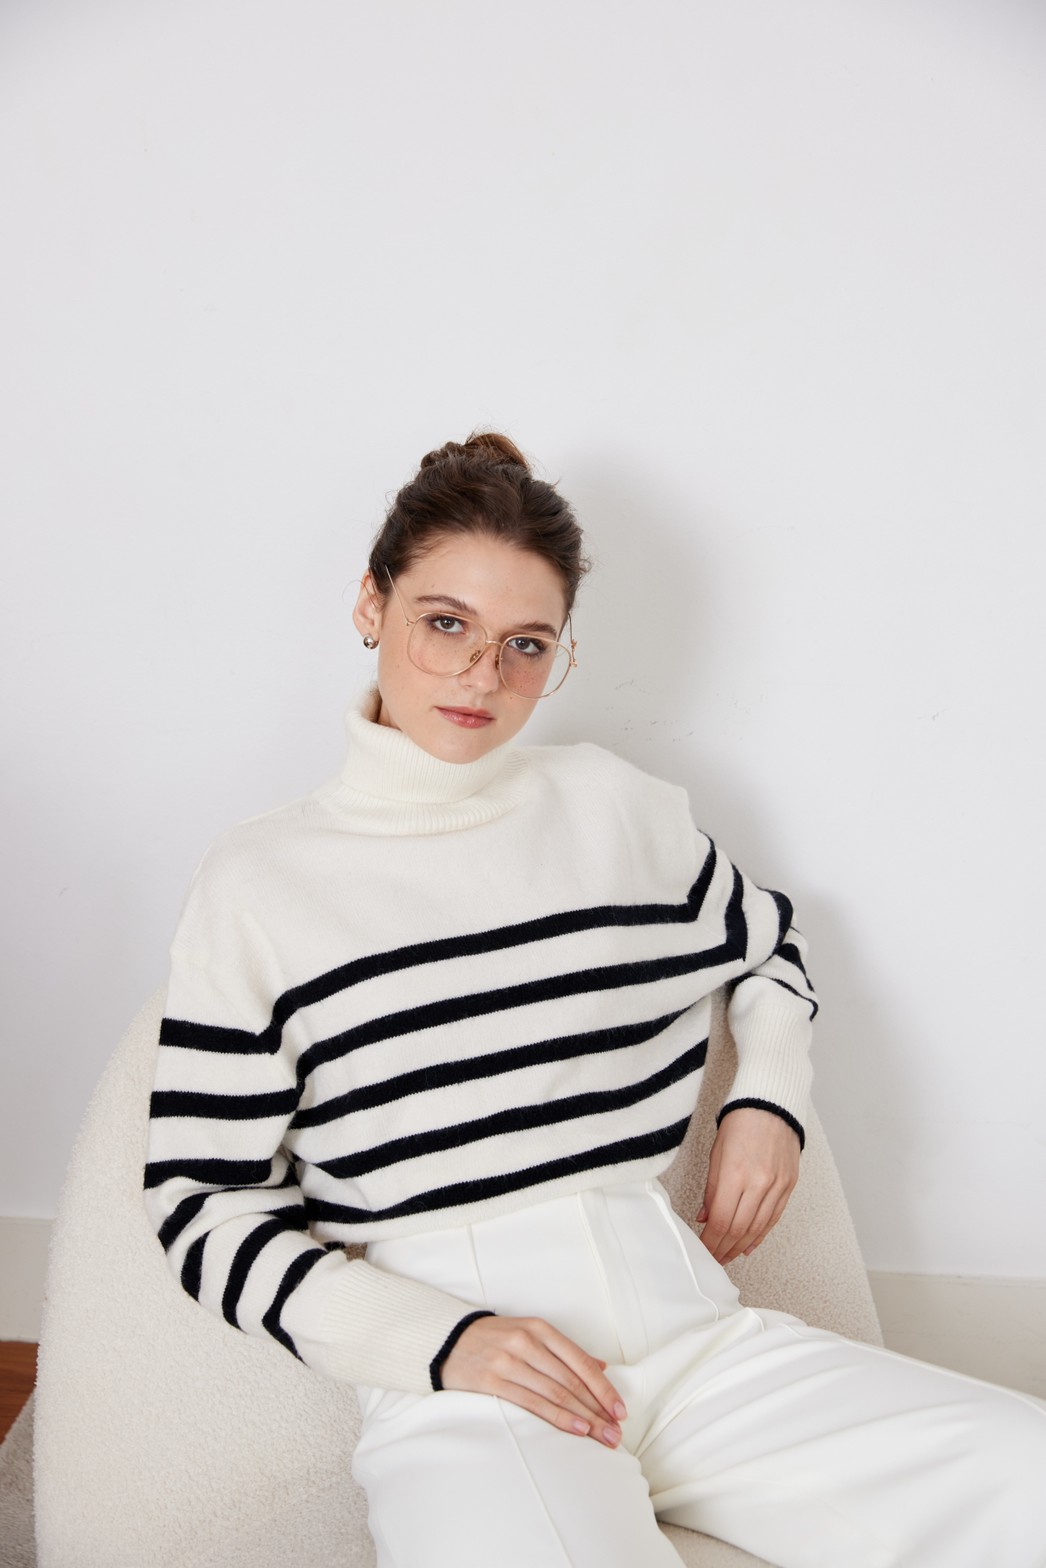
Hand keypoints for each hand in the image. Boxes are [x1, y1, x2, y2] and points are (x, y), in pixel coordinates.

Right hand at [439, 1314, 626, 1447]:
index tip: (620, 1411)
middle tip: (616, 1433)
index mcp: (540, 1329)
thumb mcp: (530, 1333)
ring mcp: (510, 1361)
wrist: (447, 1340)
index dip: (603, 1389)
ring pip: (556, 1393)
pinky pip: (533, 1402)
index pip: (581, 1362)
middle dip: (598, 1410)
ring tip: (601, 1437)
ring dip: (583, 1418)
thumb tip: (601, 1366)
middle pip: (572, 1381)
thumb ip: (563, 1351)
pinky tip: (576, 1429)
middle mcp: (528, 1343)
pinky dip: (557, 1417)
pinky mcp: (494, 1381)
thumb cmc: (495, 1339)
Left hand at [697, 1106, 799, 1264]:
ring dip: (741, 1246)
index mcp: (736, 1173)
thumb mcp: (716, 1154)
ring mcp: (777, 1185)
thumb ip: (711, 1190)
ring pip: (758, 1227)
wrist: (771, 1105)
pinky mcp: (789, 1185)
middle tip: (714, 1259)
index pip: (721, 1220)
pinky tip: (749, 1244)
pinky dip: (761, 1234)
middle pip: (740, 1229)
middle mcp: (760, 1183)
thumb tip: (705, 1218)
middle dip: (724, 1248)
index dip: (711, 1241)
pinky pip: (774, 1217)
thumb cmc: (740, 1124)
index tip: (703, 1250)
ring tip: (728, 1255)